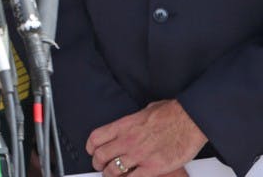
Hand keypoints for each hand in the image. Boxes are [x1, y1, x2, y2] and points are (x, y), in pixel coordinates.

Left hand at [87, 99, 206, 176]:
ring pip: (113, 170)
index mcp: (123, 126)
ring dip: (110, 175)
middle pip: (101, 156)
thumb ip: (133, 122)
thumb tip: (132, 125)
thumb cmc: (171, 113)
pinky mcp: (153, 167)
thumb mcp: (144, 111)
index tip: (91, 151)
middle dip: (98, 164)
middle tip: (100, 167)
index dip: (90, 147)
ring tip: (111, 176)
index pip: (96, 138)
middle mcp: (127, 140)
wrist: (190, 121)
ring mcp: (139, 155)